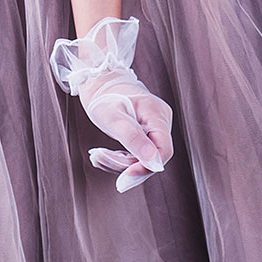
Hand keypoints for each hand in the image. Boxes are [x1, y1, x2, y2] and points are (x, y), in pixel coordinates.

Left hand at [49, 15, 173, 193]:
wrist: (99, 82)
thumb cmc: (105, 96)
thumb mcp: (115, 118)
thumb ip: (134, 140)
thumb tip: (154, 164)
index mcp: (157, 114)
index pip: (165, 150)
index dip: (147, 167)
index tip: (124, 179)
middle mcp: (160, 120)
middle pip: (153, 156)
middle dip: (126, 165)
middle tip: (99, 158)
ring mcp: (154, 127)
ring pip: (143, 157)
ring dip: (119, 162)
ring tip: (97, 156)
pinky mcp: (146, 133)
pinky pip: (137, 153)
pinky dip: (120, 158)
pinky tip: (103, 155)